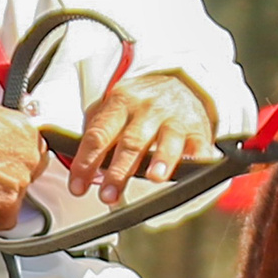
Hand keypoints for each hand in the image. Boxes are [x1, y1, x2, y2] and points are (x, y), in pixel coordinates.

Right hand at [0, 97, 47, 228]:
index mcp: (23, 127)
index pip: (32, 145)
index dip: (15, 154)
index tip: (3, 158)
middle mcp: (28, 155)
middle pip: (29, 171)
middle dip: (10, 175)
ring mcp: (20, 181)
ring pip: (17, 194)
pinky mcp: (7, 206)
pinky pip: (5, 218)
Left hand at [71, 73, 213, 204]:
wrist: (177, 83)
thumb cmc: (139, 106)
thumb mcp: (113, 108)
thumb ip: (98, 136)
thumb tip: (85, 174)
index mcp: (121, 103)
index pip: (99, 134)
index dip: (86, 161)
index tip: (78, 186)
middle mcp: (148, 109)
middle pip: (131, 142)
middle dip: (119, 171)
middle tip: (107, 194)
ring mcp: (175, 119)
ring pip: (168, 140)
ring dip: (162, 159)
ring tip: (155, 178)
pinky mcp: (198, 130)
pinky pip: (200, 145)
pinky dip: (199, 158)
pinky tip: (195, 169)